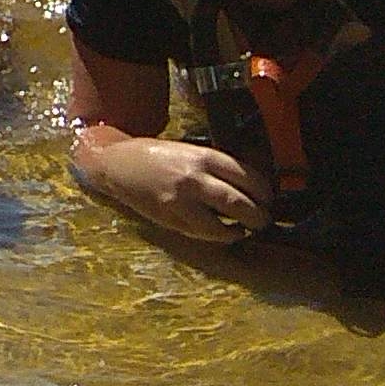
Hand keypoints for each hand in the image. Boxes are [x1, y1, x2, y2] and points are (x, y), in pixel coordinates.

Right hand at [85, 135, 270, 242]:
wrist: (115, 164)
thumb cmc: (154, 155)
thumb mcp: (188, 151)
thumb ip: (215, 167)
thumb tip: (249, 186)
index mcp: (201, 156)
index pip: (247, 176)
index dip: (264, 190)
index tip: (269, 196)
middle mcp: (193, 178)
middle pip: (239, 202)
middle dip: (258, 214)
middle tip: (265, 218)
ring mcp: (181, 202)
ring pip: (223, 224)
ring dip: (241, 229)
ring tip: (249, 228)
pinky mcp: (170, 219)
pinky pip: (203, 233)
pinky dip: (220, 235)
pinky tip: (227, 232)